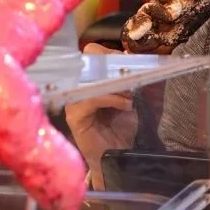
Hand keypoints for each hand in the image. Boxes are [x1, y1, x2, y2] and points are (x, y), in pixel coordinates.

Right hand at [65, 45, 138, 188]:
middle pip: (88, 60)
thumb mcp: (131, 98)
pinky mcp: (74, 116)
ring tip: (130, 95)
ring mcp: (74, 101)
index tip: (129, 59)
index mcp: (90, 79)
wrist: (117, 157)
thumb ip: (132, 78)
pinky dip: (112, 99)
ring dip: (115, 84)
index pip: (93, 52)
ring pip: (91, 78)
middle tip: (128, 74)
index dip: (110, 52)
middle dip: (111, 64)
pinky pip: (91, 98)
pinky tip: (126, 106)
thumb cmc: (121, 128)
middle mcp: (78, 87)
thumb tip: (135, 54)